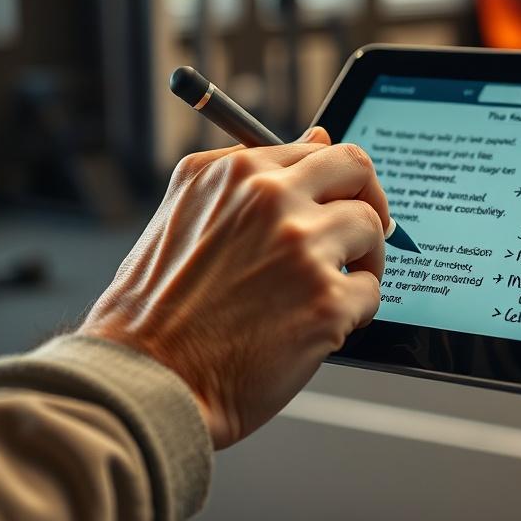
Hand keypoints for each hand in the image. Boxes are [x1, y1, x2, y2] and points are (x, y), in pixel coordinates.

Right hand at [79, 128, 388, 447]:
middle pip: (359, 172)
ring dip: (363, 261)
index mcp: (237, 172)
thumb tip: (318, 139)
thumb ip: (250, 170)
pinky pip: (370, 291)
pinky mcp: (326, 302)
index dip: (340, 180)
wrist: (147, 381)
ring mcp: (303, 249)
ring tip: (332, 289)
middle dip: (370, 201)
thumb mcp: (185, 210)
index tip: (343, 202)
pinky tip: (319, 325)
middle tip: (365, 234)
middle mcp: (271, 200)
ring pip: (372, 232)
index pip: (322, 149)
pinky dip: (353, 312)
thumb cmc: (158, 306)